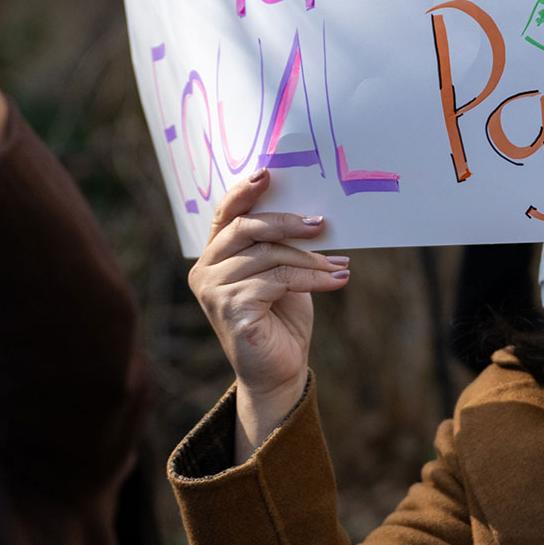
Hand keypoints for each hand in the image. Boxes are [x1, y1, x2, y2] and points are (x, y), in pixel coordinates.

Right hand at [188, 168, 350, 457]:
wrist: (279, 371)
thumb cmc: (281, 318)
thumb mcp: (280, 272)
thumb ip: (279, 243)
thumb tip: (310, 211)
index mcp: (213, 256)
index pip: (226, 214)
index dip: (244, 191)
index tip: (268, 173)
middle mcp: (204, 270)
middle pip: (247, 229)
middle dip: (287, 223)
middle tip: (321, 223)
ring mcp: (213, 290)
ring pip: (268, 256)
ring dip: (310, 259)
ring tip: (339, 265)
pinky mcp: (229, 308)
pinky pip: (276, 280)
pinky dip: (312, 278)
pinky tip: (337, 280)